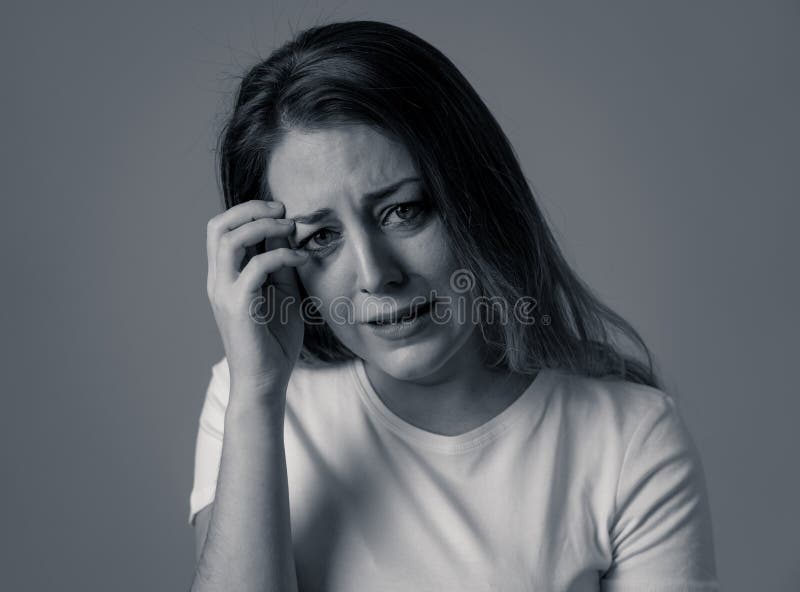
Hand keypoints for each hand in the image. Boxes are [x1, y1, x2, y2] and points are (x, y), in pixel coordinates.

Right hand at [206, 199, 307, 405]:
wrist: (265, 381)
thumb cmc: (274, 342)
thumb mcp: (283, 294)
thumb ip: (281, 266)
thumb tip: (288, 233)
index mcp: (225, 276)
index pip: (223, 229)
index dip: (249, 212)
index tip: (281, 211)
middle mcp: (218, 281)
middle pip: (217, 226)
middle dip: (250, 209)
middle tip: (282, 209)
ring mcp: (224, 293)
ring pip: (228, 240)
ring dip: (262, 226)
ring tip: (289, 227)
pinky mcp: (237, 307)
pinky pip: (254, 268)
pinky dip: (278, 256)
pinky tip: (299, 258)